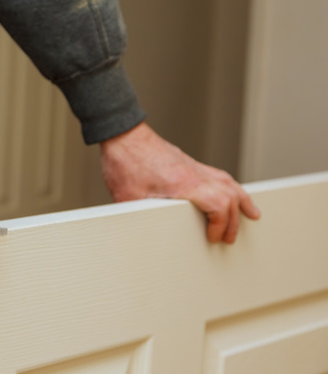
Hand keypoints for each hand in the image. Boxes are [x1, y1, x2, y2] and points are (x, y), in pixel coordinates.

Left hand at [100, 122, 260, 243]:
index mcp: (184, 184)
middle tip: (228, 238)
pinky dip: (231, 186)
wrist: (123, 134)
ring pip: (229, 183)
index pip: (219, 206)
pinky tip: (232, 191)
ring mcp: (194, 166)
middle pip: (230, 197)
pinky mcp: (189, 162)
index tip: (215, 238)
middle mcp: (195, 173)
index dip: (221, 226)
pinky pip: (219, 175)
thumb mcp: (129, 198)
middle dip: (233, 221)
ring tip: (251, 215)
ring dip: (241, 201)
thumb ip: (141, 218)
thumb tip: (142, 235)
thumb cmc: (125, 162)